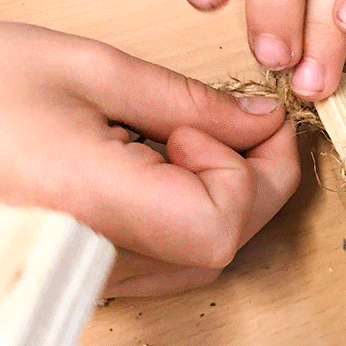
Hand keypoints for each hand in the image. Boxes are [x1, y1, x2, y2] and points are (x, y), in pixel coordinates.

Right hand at [0, 22, 300, 295]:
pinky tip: (161, 166)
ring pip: (202, 256)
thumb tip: (260, 121)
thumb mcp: (85, 69)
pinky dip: (188, 212)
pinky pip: (167, 260)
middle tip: (236, 120)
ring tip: (183, 136)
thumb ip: (187, 101)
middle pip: (224, 242)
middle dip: (255, 179)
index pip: (223, 221)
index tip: (253, 120)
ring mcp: (89, 277)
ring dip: (224, 196)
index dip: (256, 170)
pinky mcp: (86, 276)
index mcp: (93, 201)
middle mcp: (93, 257)